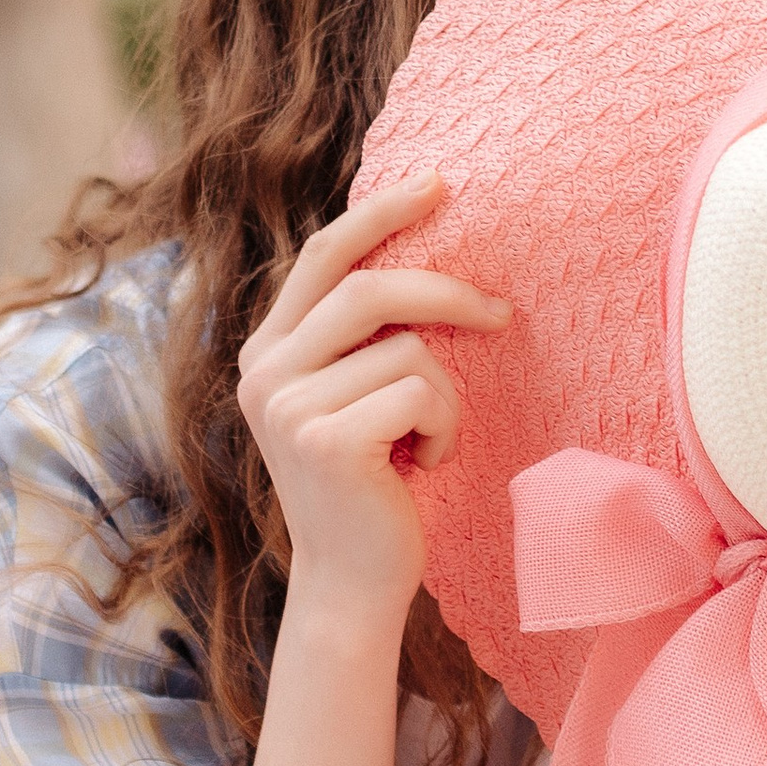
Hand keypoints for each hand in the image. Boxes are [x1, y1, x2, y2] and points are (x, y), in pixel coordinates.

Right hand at [236, 173, 509, 626]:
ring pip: (408, 347)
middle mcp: (265, 371)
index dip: (382, 212)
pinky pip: (421, 392)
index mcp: (267, 350)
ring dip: (445, 395)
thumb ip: (358, 336)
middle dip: (447, 291)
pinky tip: (424, 464)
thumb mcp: (352, 397)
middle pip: (371, 286)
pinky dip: (445, 427)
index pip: (325, 254)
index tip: (438, 182)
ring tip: (429, 440)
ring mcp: (290, 405)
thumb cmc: (372, 484)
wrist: (353, 583)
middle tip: (501, 312)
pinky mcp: (327, 440)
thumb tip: (424, 251)